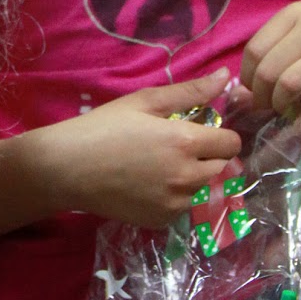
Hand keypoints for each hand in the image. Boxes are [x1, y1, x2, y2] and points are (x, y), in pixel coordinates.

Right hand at [44, 68, 242, 227]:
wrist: (68, 168)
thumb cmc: (105, 127)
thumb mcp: (146, 101)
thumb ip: (191, 91)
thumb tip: (228, 77)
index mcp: (186, 143)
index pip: (232, 143)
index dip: (220, 134)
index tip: (201, 130)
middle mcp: (187, 177)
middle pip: (221, 167)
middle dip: (207, 155)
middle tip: (177, 146)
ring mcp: (174, 204)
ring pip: (201, 188)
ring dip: (191, 177)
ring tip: (159, 165)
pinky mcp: (161, 222)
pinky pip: (181, 207)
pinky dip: (173, 197)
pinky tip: (148, 184)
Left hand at [242, 0, 300, 126]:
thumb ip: (281, 43)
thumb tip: (246, 83)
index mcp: (297, 13)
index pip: (254, 53)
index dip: (250, 81)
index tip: (259, 93)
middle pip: (267, 73)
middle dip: (263, 100)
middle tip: (271, 109)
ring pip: (288, 87)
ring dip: (283, 109)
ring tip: (290, 112)